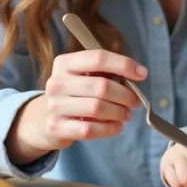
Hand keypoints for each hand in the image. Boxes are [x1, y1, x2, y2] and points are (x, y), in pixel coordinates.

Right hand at [7, 49, 146, 163]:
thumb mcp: (84, 77)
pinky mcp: (56, 127)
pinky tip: (116, 127)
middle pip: (102, 86)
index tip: (142, 74)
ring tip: (127, 115)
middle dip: (126, 95)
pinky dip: (109, 129)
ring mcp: (55, 105)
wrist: (43, 119)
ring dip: (119, 112)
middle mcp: (57, 82)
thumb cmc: (74, 94)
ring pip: (97, 108)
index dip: (124, 65)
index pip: (99, 58)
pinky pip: (90, 129)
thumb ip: (106, 74)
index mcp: (65, 63)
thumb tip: (137, 77)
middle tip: (136, 101)